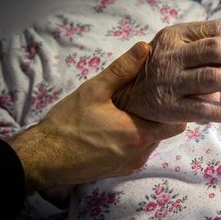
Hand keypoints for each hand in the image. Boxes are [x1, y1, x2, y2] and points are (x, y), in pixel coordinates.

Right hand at [8, 42, 185, 191]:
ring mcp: (131, 164)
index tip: (166, 96)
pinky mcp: (121, 171)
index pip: (176, 124)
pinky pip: (138, 153)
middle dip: (158, 116)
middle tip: (144, 100)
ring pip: (151, 142)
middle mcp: (140, 153)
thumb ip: (122, 69)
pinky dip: (134, 141)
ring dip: (145, 128)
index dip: (174, 109)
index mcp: (138, 134)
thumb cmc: (68, 123)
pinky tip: (117, 129)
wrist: (44, 158)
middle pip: (164, 132)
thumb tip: (144, 48)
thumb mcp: (94, 91)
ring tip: (128, 113)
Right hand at [113, 21, 220, 123]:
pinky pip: (204, 109)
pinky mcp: (170, 107)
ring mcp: (169, 81)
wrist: (129, 97)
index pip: (216, 31)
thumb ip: (206, 46)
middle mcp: (171, 55)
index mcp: (174, 35)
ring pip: (213, 78)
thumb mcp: (177, 48)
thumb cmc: (162, 70)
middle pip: (216, 50)